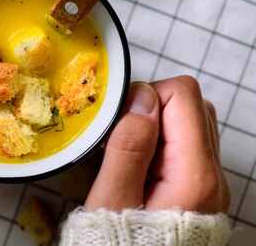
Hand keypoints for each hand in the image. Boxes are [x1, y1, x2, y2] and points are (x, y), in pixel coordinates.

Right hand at [85, 76, 229, 213]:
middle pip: (193, 104)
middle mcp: (212, 175)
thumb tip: (142, 98)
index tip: (119, 122)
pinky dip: (162, 142)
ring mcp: (210, 183)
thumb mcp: (112, 200)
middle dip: (153, 107)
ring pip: (192, 122)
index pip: (183, 95)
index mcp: (195, 174)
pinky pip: (187, 146)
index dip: (145, 96)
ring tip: (129, 154)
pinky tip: (138, 167)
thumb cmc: (120, 245)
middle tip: (122, 137)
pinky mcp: (201, 189)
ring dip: (157, 124)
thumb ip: (129, 146)